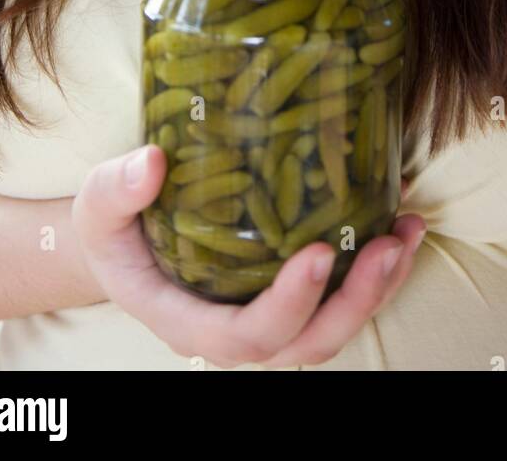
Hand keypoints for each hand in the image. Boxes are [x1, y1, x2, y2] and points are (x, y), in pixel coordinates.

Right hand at [72, 146, 425, 367]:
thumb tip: (152, 163)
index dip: (291, 304)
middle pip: (309, 342)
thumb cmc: (112, 230)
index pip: (249, 335)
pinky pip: (345, 293)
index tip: (321, 252)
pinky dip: (381, 263)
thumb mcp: (97, 209)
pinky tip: (402, 212)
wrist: (126, 243)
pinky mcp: (294, 291)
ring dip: (382, 285)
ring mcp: (272, 315)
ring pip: (337, 324)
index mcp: (191, 322)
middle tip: (389, 244)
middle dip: (358, 299)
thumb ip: (117, 190)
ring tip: (409, 228)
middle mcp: (239, 331)